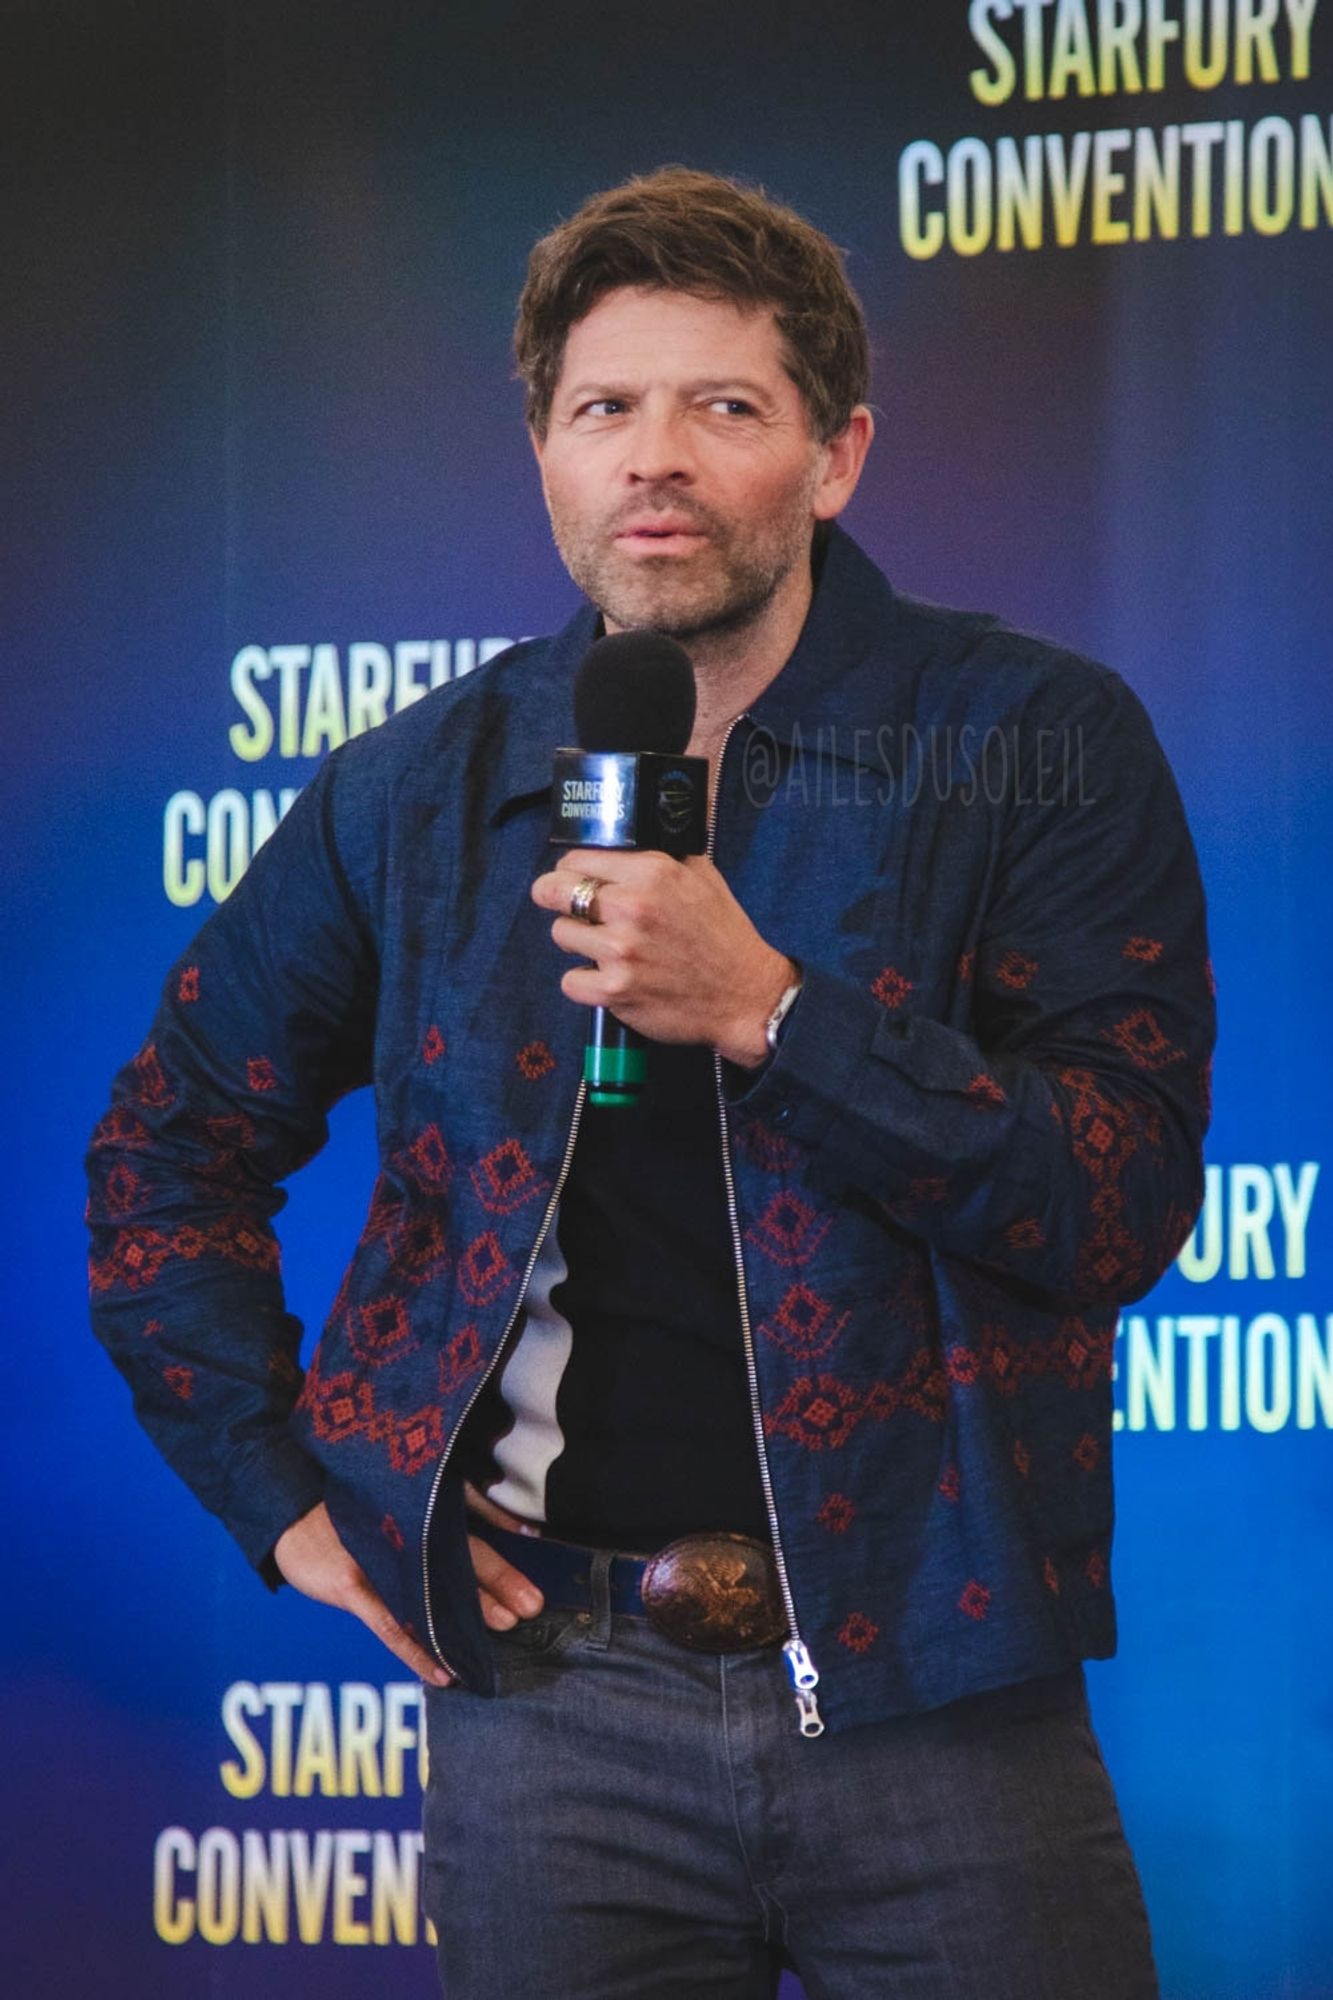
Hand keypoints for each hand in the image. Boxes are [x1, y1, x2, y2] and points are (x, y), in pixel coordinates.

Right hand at [273, 1496, 544, 1686]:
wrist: (287, 1508)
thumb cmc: (350, 1506)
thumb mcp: (390, 1500)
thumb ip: (440, 1508)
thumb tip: (503, 1524)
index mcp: (416, 1502)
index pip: (468, 1514)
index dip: (504, 1528)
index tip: (536, 1545)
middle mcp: (402, 1525)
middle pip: (459, 1551)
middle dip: (498, 1578)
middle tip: (531, 1604)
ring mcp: (376, 1555)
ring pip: (430, 1588)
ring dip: (468, 1611)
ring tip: (503, 1629)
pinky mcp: (351, 1584)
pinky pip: (390, 1624)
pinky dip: (417, 1649)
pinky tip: (443, 1672)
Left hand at [531, 848, 794, 1066]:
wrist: (745, 996)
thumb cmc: (724, 935)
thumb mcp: (703, 876)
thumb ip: (662, 856)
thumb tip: (629, 841)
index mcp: (651, 872)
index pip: (576, 858)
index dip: (570, 869)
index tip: (573, 878)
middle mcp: (632, 907)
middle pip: (553, 891)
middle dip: (553, 897)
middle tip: (564, 906)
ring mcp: (621, 951)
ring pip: (561, 934)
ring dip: (576, 942)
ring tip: (601, 947)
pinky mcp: (615, 991)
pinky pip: (570, 982)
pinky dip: (584, 983)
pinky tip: (605, 979)